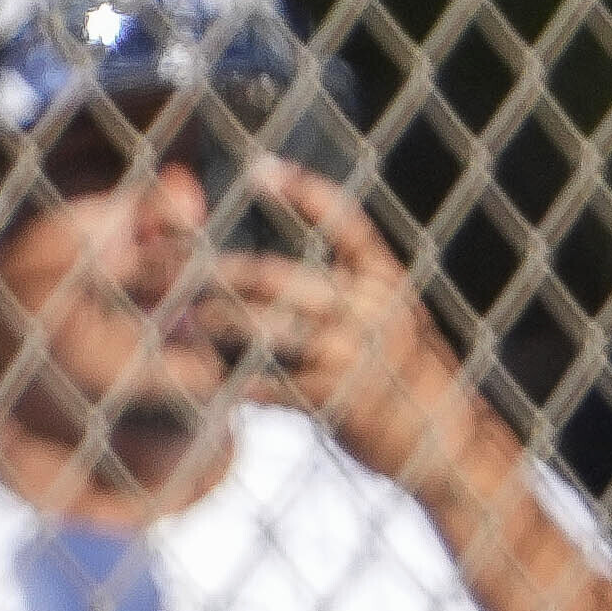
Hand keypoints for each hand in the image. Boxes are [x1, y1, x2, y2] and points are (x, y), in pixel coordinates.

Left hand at [200, 161, 504, 508]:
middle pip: (273, 277)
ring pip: (263, 329)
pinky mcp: (337, 399)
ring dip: (212, 325)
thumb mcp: (395, 318)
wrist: (449, 441)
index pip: (343, 220)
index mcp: (386, 280)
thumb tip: (275, 274)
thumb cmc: (409, 376)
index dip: (302, 191)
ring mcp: (353, 353)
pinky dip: (234, 379)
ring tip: (175, 320)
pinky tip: (205, 377)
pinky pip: (270, 384)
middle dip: (213, 271)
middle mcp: (371, 309)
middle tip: (162, 264)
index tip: (259, 169)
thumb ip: (348, 291)